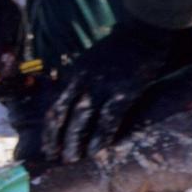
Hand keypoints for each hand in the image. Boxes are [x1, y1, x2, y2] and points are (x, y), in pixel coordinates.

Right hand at [0, 0, 28, 98]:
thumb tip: (6, 76)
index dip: (4, 92)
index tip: (18, 88)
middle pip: (4, 89)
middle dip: (17, 90)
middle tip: (31, 85)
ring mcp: (3, 65)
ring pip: (15, 83)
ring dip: (25, 86)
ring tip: (36, 83)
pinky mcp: (15, 58)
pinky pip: (22, 73)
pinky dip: (29, 76)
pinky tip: (38, 76)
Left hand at [42, 20, 191, 163]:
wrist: (143, 33)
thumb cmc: (120, 47)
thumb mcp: (92, 61)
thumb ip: (81, 80)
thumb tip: (74, 102)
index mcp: (75, 74)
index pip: (56, 106)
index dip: (51, 130)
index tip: (49, 146)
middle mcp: (83, 81)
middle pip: (64, 115)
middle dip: (59, 139)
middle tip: (57, 158)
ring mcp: (102, 86)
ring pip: (82, 119)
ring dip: (76, 142)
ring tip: (74, 158)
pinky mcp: (122, 92)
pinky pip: (108, 119)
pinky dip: (101, 137)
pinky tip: (97, 150)